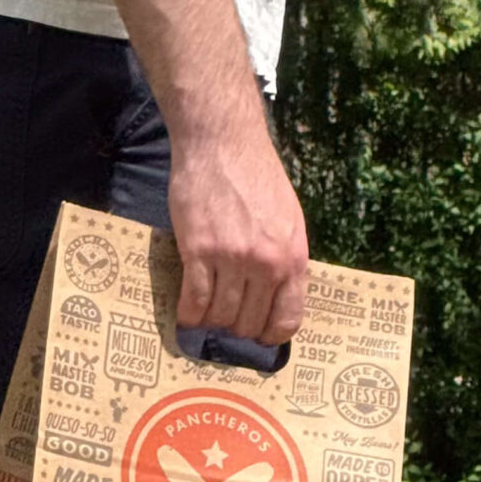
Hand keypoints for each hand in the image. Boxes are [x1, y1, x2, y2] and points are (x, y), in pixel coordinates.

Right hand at [167, 116, 307, 345]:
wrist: (223, 144)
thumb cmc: (257, 177)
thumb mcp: (289, 219)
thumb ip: (286, 259)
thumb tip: (278, 297)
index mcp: (294, 257)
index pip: (287, 319)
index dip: (270, 336)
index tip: (258, 337)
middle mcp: (266, 263)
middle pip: (249, 322)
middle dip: (236, 328)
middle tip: (224, 322)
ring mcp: (232, 258)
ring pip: (220, 315)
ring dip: (210, 322)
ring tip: (204, 316)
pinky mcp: (198, 250)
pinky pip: (194, 300)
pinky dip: (189, 314)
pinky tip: (186, 314)